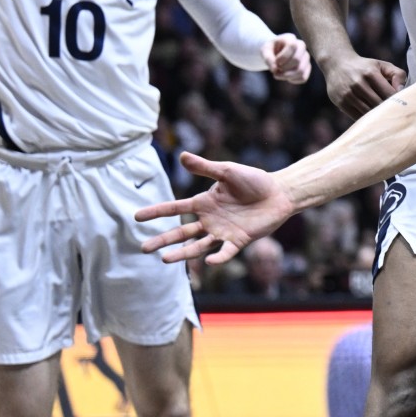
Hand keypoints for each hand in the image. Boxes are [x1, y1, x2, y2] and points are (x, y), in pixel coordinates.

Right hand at [135, 152, 295, 264]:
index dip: (156, 212)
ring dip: (182, 253)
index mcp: (204, 202)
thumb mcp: (227, 171)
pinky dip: (218, 256)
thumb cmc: (254, 180)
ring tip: (164, 259)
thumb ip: (205, 168)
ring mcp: (223, 231)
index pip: (175, 208)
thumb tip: (182, 156)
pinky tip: (210, 260)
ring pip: (197, 245)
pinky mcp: (239, 240)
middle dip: (162, 240)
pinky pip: (226, 251)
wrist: (279, 193)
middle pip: (180, 232)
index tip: (137, 216)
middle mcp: (209, 220)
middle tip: (143, 248)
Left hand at [262, 33, 311, 83]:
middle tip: (275, 70)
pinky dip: (293, 80)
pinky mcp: (307, 67)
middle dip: (284, 68)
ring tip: (278, 75)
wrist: (275, 53)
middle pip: (297, 60)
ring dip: (287, 76)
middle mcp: (301, 46)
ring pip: (301, 70)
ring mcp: (306, 57)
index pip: (292, 46)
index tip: (276, 62)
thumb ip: (268, 59)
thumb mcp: (265, 51)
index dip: (283, 57)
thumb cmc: (270, 50)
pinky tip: (286, 77)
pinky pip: (303, 77)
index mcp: (290, 38)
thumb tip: (275, 70)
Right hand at [325, 55, 406, 118]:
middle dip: (388, 110)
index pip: (389, 94)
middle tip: (395, 115)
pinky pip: (357, 116)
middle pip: (379, 105)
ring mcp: (348, 94)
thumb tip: (402, 90)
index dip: (397, 102)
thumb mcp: (381, 65)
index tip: (401, 106)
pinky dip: (366, 119)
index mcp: (371, 73)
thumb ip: (397, 74)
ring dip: (377, 117)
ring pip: (368, 112)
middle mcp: (358, 83)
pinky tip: (372, 118)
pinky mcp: (341, 102)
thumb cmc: (365, 67)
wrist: (336, 64)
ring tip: (385, 118)